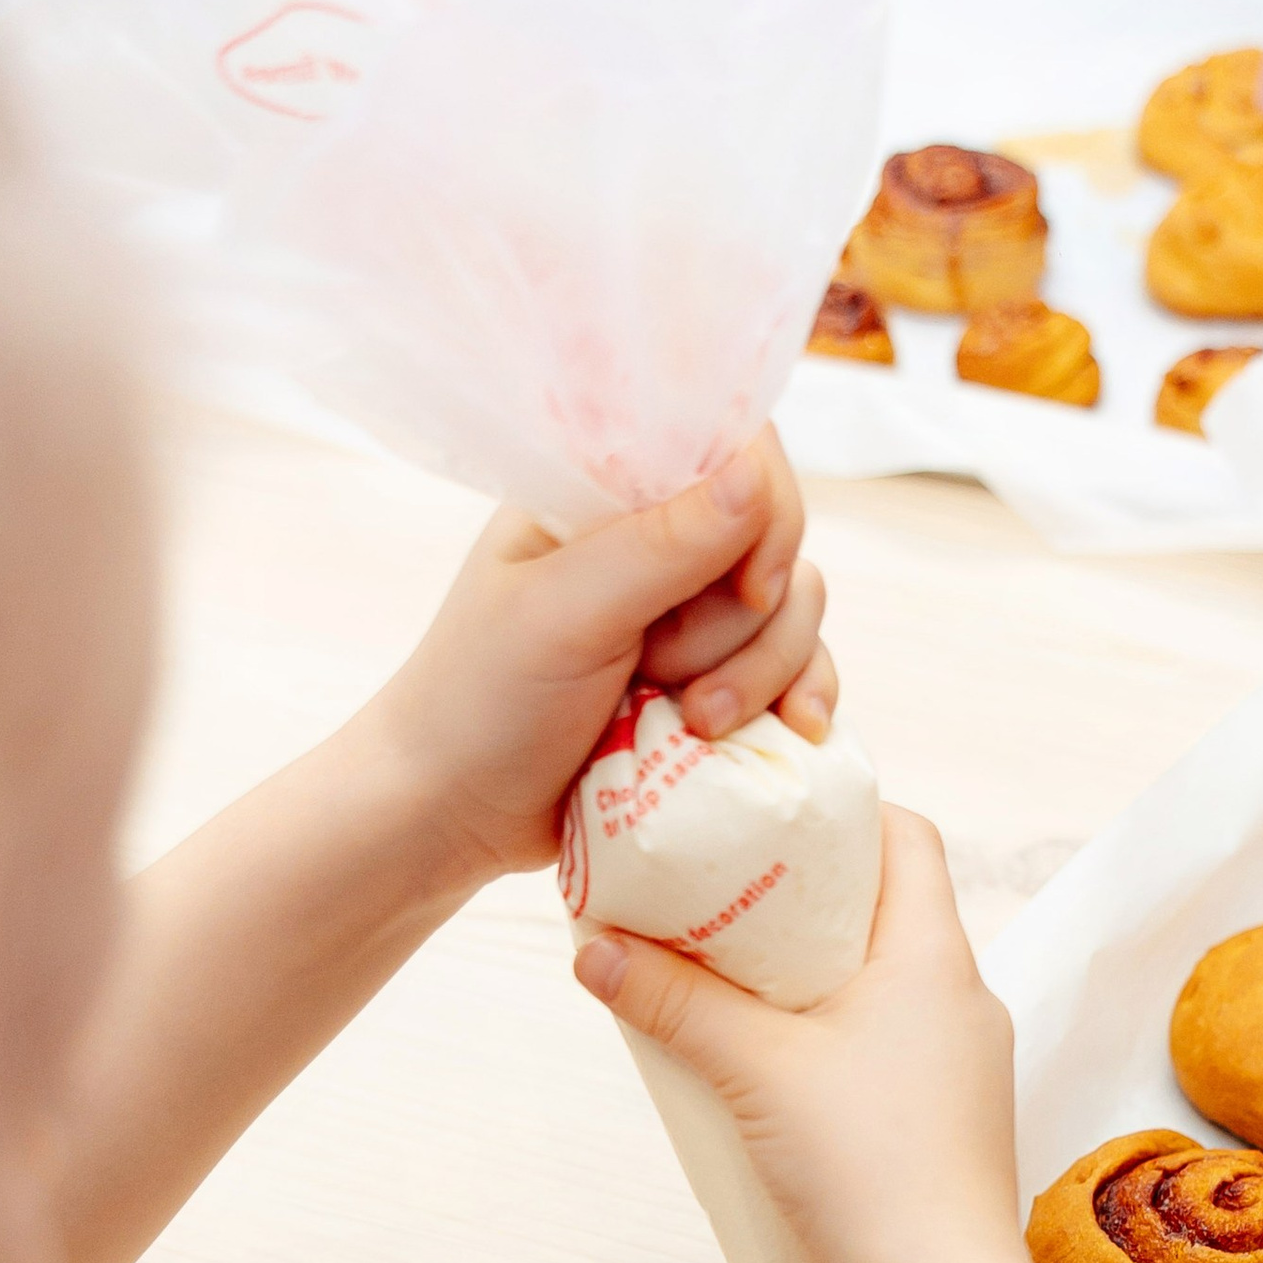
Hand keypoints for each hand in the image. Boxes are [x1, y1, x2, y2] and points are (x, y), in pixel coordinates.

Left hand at [345, 432, 834, 899]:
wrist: (459, 814)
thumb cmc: (486, 700)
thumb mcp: (566, 614)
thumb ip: (660, 545)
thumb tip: (754, 474)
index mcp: (611, 494)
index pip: (735, 449)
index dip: (767, 514)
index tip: (748, 586)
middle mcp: (661, 543)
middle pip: (778, 544)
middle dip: (741, 623)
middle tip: (662, 673)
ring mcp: (693, 618)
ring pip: (795, 613)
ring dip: (761, 676)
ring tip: (692, 725)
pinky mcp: (716, 683)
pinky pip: (800, 672)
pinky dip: (803, 698)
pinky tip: (797, 731)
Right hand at [571, 812, 1018, 1262]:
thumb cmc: (865, 1166)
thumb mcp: (752, 1069)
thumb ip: (673, 1001)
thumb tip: (593, 951)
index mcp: (934, 953)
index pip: (908, 835)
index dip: (844, 811)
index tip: (772, 816)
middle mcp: (965, 996)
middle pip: (889, 907)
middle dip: (807, 896)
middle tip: (726, 894)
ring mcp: (966, 1062)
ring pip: (888, 983)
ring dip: (816, 974)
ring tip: (735, 980)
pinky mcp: (952, 1118)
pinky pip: (892, 1046)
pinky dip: (836, 1035)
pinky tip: (776, 1066)